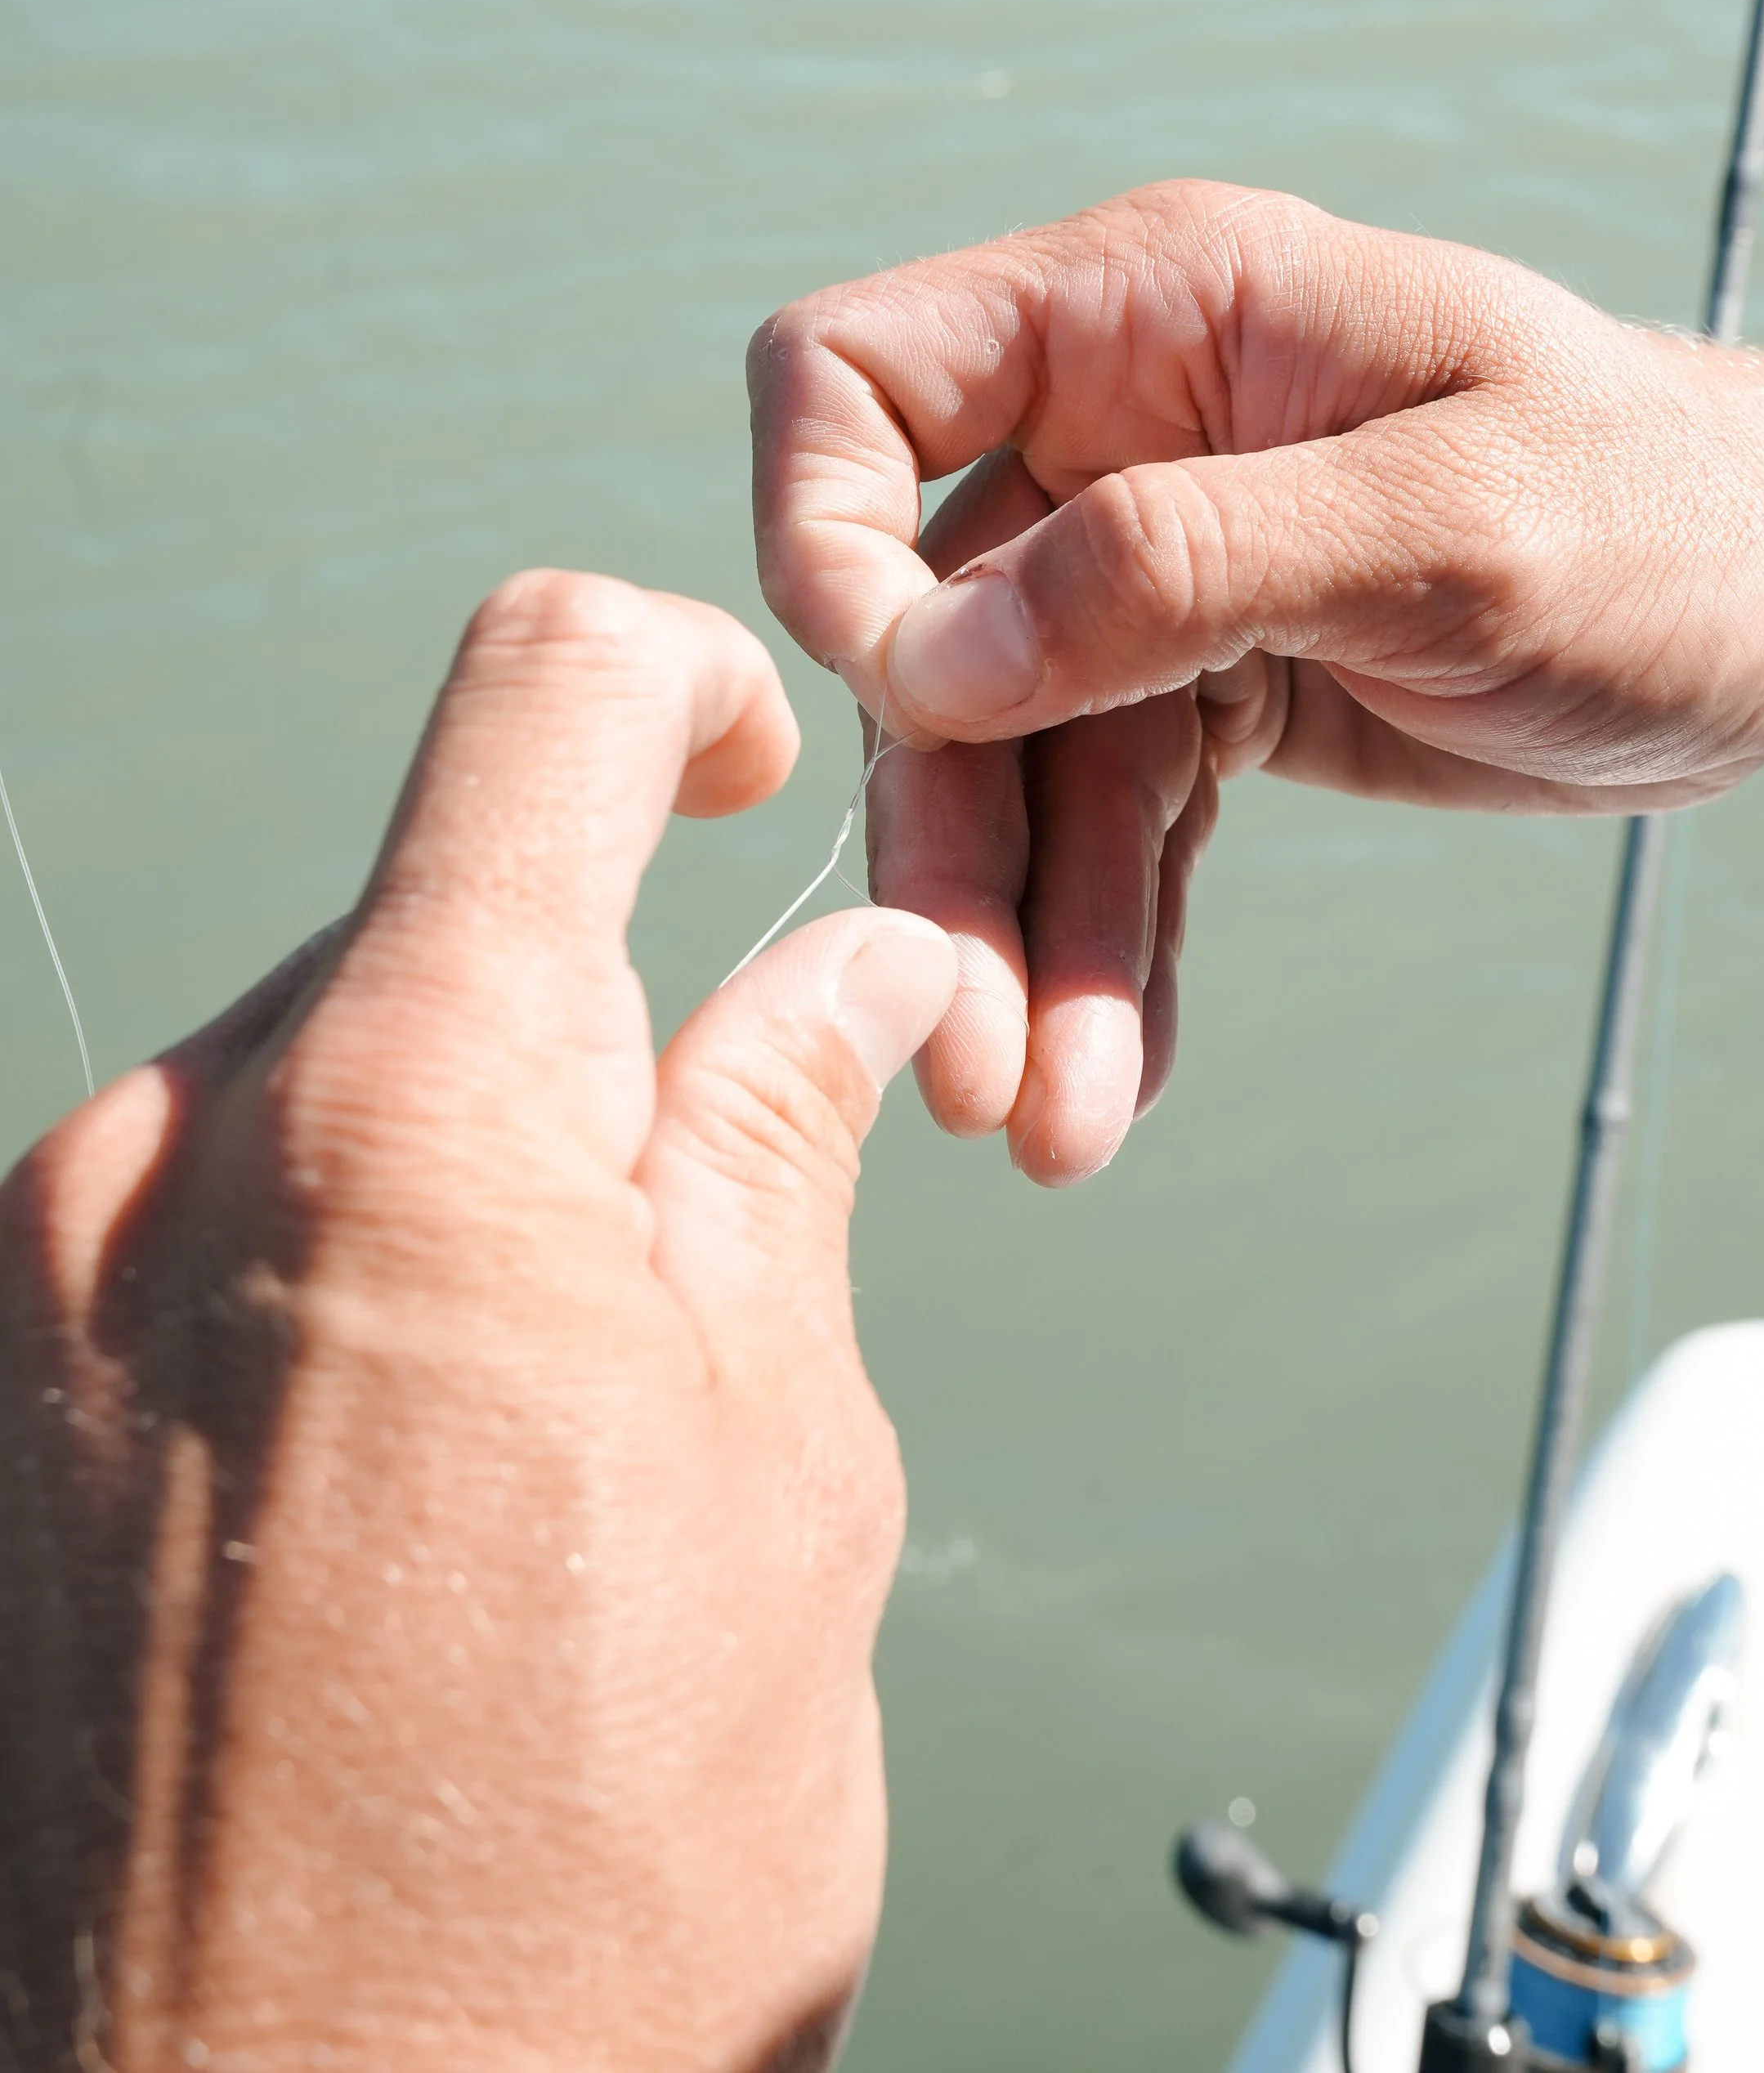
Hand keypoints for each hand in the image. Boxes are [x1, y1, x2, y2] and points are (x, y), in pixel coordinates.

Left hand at [0, 572, 956, 2072]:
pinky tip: (399, 1496)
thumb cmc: (552, 1911)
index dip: (680, 684)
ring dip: (457, 1169)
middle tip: (707, 1231)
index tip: (744, 766)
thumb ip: (777, 1156)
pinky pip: (196, 1221)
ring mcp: (37, 1278)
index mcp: (406, 1119)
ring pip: (317, 1079)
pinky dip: (327, 1272)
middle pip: (431, 914)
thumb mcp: (779, 1481)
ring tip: (540, 1441)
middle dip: (590, 1015)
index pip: (537, 698)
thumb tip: (849, 980)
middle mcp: (170, 1153)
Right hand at [750, 181, 1763, 1184]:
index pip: (861, 375)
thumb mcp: (1452, 525)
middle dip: (950, 839)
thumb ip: (1185, 564)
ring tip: (1054, 1122)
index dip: (823, 527)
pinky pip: (1114, 826)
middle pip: (927, 628)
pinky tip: (1115, 1073)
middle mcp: (1118, 427)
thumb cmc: (1665, 514)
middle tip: (962, 1051)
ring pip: (1016, 763)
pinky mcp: (1211, 688)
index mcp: (1153, 310)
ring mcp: (1158, 567)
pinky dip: (1108, 947)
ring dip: (1024, 942)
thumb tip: (932, 657)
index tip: (905, 703)